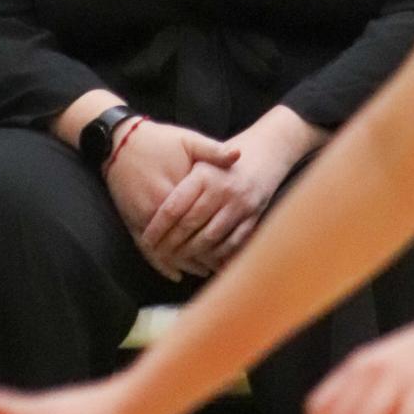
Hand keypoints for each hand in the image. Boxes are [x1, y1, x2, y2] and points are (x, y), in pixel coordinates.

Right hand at [104, 121, 238, 281]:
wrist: (119, 141)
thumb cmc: (157, 140)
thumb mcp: (187, 140)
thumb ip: (212, 150)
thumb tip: (238, 154)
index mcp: (174, 191)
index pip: (199, 223)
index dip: (216, 239)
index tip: (232, 247)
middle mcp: (157, 210)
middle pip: (183, 243)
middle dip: (203, 257)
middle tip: (222, 266)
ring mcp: (142, 218)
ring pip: (166, 251)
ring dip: (185, 263)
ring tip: (205, 271)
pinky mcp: (132, 221)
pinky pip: (146, 250)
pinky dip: (161, 264)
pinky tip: (174, 274)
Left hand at [142, 109, 321, 274]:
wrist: (268, 150)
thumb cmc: (225, 157)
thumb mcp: (202, 155)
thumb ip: (180, 179)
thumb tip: (152, 205)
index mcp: (203, 174)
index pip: (173, 207)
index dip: (157, 227)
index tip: (146, 240)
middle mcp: (221, 189)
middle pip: (189, 225)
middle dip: (171, 244)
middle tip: (157, 255)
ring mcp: (239, 204)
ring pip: (210, 237)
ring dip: (192, 253)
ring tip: (176, 261)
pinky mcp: (254, 215)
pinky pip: (233, 242)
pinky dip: (218, 255)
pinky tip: (205, 262)